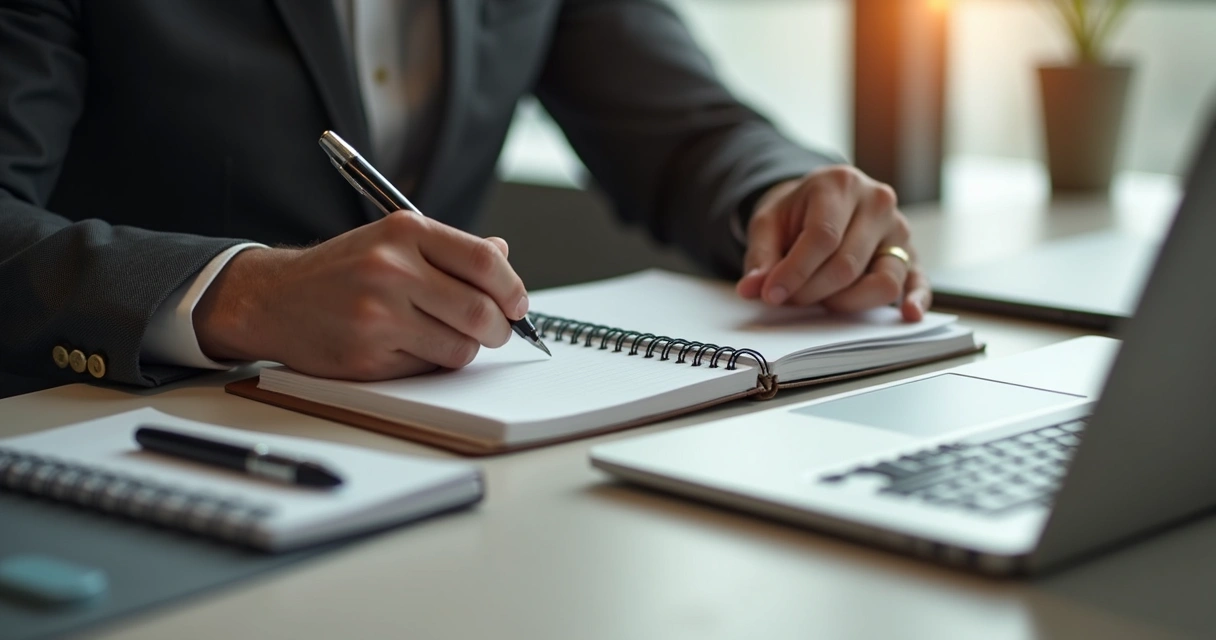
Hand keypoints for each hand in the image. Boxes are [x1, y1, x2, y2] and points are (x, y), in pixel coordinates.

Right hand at [194, 211, 529, 379]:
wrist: (274, 298)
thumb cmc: (341, 270)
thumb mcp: (392, 240)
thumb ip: (450, 249)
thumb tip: (503, 256)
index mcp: (404, 233)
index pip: (485, 263)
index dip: (512, 289)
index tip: (517, 304)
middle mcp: (392, 269)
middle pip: (480, 312)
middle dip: (499, 329)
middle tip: (496, 331)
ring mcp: (378, 315)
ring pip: (460, 347)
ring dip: (464, 348)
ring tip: (445, 335)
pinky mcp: (368, 356)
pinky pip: (427, 367)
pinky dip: (430, 361)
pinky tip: (408, 345)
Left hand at [735, 166, 930, 320]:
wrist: (820, 201)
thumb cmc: (795, 213)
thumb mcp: (767, 224)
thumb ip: (760, 257)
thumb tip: (753, 289)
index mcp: (840, 184)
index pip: (822, 237)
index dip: (794, 272)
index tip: (771, 295)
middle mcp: (878, 202)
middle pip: (847, 264)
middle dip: (812, 291)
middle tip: (789, 299)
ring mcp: (899, 230)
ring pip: (884, 280)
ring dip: (847, 302)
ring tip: (821, 299)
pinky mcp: (912, 255)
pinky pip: (918, 282)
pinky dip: (916, 300)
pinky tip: (908, 314)